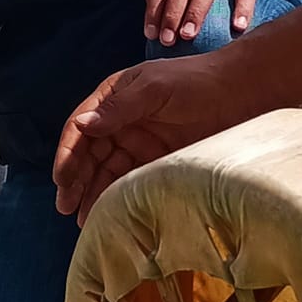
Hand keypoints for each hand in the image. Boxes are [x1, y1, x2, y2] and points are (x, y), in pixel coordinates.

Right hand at [52, 49, 257, 220]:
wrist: (240, 94)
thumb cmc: (196, 81)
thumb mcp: (154, 90)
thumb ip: (119, 109)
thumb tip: (82, 125)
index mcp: (113, 98)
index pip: (81, 128)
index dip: (68, 154)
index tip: (62, 179)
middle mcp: (120, 121)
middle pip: (89, 154)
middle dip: (76, 180)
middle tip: (66, 207)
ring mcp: (137, 143)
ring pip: (105, 172)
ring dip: (92, 193)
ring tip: (82, 219)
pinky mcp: (155, 161)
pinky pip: (128, 181)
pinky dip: (116, 197)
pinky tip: (107, 213)